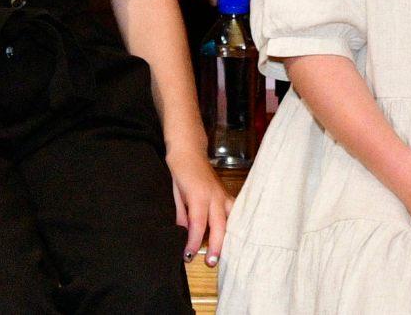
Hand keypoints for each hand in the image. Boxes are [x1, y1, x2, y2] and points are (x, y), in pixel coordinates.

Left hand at [169, 146, 231, 265]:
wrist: (189, 148)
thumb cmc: (179, 168)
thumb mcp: (175, 191)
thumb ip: (181, 213)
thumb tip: (183, 233)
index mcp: (198, 195)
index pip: (197, 224)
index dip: (193, 241)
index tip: (188, 255)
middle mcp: (214, 196)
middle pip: (218, 225)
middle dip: (215, 245)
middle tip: (211, 263)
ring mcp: (222, 194)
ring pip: (231, 218)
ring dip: (229, 236)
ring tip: (226, 252)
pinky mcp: (226, 193)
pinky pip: (234, 211)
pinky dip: (235, 223)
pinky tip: (234, 235)